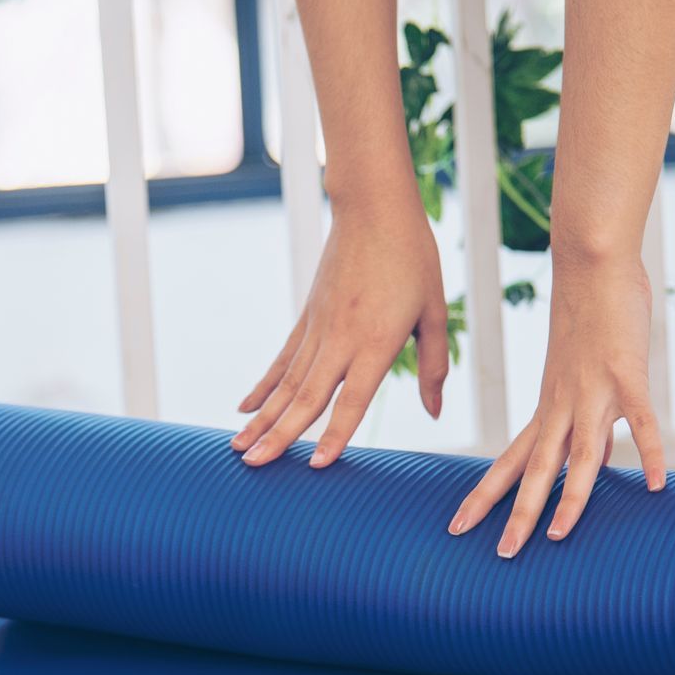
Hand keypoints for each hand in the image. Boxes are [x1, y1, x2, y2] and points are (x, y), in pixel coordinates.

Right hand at [232, 198, 447, 467]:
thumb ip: (435, 366)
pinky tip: (244, 408)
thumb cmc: (413, 258)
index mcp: (376, 342)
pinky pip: (281, 360)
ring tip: (238, 449)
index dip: (335, 434)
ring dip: (261, 418)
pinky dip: (263, 387)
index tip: (314, 466)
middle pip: (305, 397)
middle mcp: (340, 339)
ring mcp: (318, 328)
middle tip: (254, 466)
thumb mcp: (436, 312)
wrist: (373, 208)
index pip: (352, 399)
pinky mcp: (307, 317)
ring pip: (286, 383)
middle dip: (278, 435)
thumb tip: (435, 412)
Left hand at [449, 249, 664, 554]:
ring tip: (558, 537)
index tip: (459, 527)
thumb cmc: (585, 317)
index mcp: (547, 407)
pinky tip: (655, 483)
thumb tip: (592, 454)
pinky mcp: (626, 372)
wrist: (590, 263)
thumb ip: (580, 414)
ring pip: (580, 453)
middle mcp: (562, 405)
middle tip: (500, 554)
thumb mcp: (574, 374)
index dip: (487, 495)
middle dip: (518, 513)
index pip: (511, 461)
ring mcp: (593, 390)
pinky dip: (648, 450)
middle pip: (536, 469)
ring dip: (570, 496)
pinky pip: (640, 418)